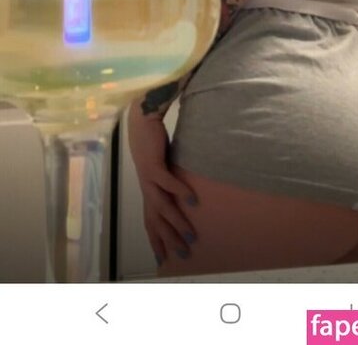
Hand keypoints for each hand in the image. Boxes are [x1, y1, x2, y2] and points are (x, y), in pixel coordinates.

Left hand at [127, 101, 197, 264]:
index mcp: (148, 191)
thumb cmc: (154, 144)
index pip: (150, 222)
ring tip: (190, 234)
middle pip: (156, 220)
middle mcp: (146, 188)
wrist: (142, 121)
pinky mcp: (152, 164)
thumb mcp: (163, 167)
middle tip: (183, 254)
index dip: (156, 240)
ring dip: (175, 222)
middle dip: (168, 239)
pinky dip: (179, 191)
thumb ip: (170, 182)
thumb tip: (187, 196)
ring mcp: (148, 178)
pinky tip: (192, 200)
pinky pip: (167, 182)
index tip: (164, 259)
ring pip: (161, 206)